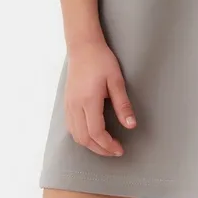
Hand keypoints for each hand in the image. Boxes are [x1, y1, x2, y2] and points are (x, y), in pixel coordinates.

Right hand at [64, 41, 136, 156]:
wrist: (83, 46)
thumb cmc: (101, 60)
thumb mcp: (116, 80)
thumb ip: (123, 104)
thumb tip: (131, 125)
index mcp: (88, 101)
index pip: (96, 133)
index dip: (108, 145)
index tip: (120, 149)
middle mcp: (75, 106)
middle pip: (84, 138)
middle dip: (100, 149)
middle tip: (115, 150)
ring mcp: (68, 104)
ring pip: (75, 135)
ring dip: (90, 144)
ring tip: (105, 145)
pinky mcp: (66, 102)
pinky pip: (71, 126)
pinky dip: (81, 136)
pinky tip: (92, 133)